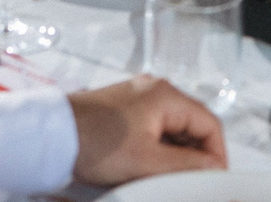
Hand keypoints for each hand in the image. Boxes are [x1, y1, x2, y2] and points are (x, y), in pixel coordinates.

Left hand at [67, 76, 226, 184]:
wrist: (53, 136)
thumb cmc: (93, 142)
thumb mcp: (147, 162)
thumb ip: (187, 165)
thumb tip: (213, 166)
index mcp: (165, 95)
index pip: (209, 123)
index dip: (217, 153)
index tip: (215, 177)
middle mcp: (153, 90)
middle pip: (192, 123)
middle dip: (197, 154)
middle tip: (193, 181)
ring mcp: (137, 98)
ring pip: (172, 128)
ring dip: (176, 153)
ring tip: (169, 177)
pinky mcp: (124, 110)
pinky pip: (154, 128)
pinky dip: (159, 148)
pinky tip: (151, 167)